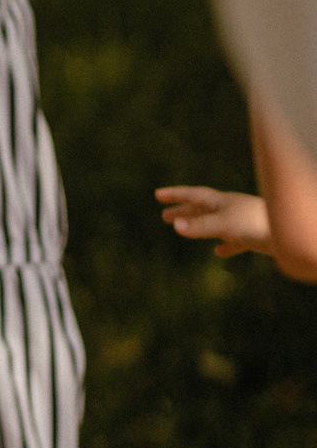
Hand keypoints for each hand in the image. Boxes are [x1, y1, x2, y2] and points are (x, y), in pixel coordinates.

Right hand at [156, 185, 273, 258]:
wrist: (290, 233)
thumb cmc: (256, 224)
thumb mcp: (223, 224)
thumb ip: (200, 226)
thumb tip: (176, 226)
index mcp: (222, 202)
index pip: (194, 195)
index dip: (176, 195)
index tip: (158, 195)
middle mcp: (231, 209)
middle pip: (203, 209)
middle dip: (184, 212)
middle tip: (165, 216)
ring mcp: (242, 222)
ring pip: (215, 224)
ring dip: (199, 227)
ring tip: (186, 232)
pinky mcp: (253, 237)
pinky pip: (233, 240)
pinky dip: (223, 245)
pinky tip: (219, 252)